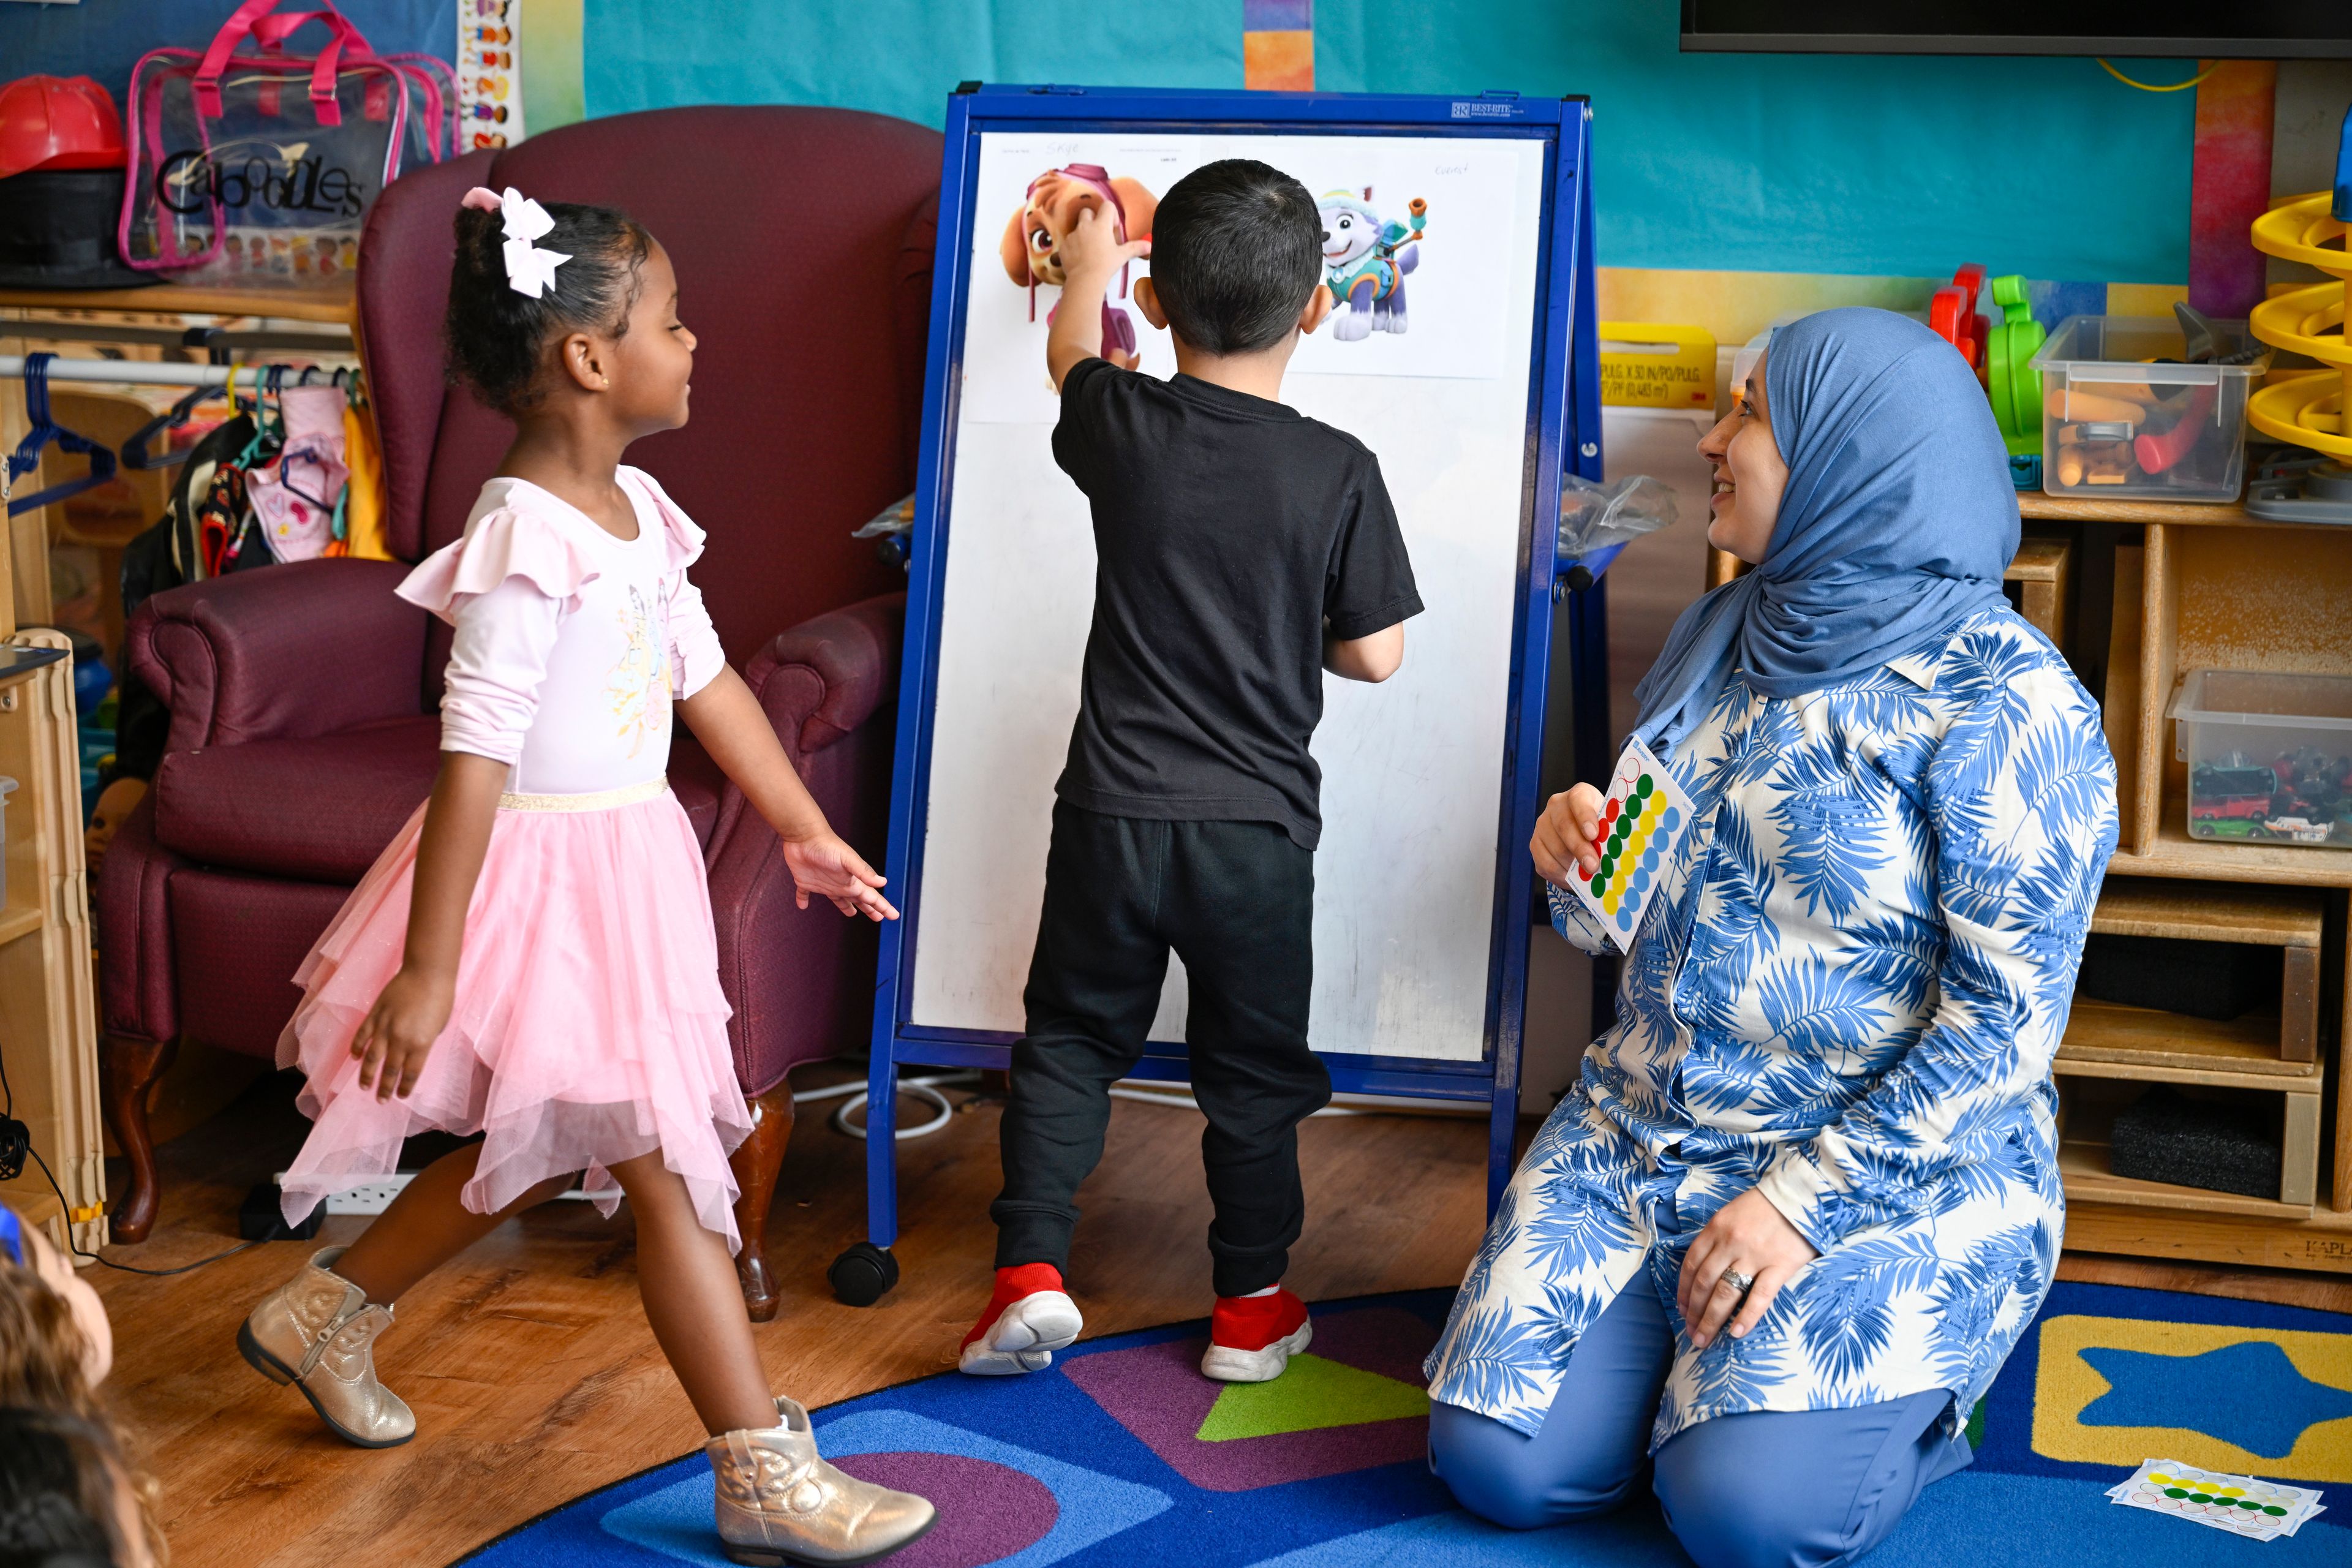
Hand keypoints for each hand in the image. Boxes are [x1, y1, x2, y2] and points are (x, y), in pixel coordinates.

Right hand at [351, 967, 454, 1101]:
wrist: (427, 973)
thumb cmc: (440, 998)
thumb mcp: (439, 1025)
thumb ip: (424, 1041)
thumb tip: (412, 1050)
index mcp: (421, 1044)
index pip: (410, 1073)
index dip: (404, 1087)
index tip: (400, 1096)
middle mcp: (401, 1039)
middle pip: (390, 1070)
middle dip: (385, 1087)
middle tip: (381, 1100)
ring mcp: (385, 1027)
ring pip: (371, 1058)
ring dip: (366, 1074)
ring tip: (364, 1086)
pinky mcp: (375, 1015)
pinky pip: (362, 1036)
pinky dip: (356, 1048)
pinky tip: (354, 1057)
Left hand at [783, 830, 898, 920]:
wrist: (804, 835)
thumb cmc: (827, 846)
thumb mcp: (848, 860)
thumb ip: (864, 871)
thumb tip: (883, 882)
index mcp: (852, 881)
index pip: (871, 897)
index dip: (883, 906)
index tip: (894, 915)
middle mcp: (840, 883)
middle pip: (858, 900)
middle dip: (870, 909)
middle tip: (879, 918)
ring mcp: (824, 883)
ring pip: (838, 900)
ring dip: (845, 907)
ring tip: (852, 913)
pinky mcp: (806, 882)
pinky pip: (804, 894)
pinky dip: (802, 900)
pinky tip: (802, 905)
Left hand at [1057, 205, 1149, 286]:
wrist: (1085, 280)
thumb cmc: (1105, 266)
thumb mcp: (1122, 256)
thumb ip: (1135, 248)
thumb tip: (1149, 246)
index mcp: (1101, 225)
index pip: (1107, 206)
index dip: (1111, 214)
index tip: (1113, 227)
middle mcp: (1085, 226)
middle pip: (1087, 211)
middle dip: (1092, 219)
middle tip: (1099, 234)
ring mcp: (1073, 235)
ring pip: (1078, 227)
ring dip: (1083, 234)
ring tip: (1089, 250)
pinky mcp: (1064, 245)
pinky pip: (1068, 241)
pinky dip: (1074, 247)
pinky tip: (1080, 258)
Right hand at [1530, 783, 1605, 888]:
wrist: (1584, 834)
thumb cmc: (1602, 827)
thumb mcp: (1609, 824)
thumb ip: (1610, 832)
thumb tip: (1616, 851)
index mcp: (1579, 794)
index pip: (1578, 800)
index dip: (1585, 817)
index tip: (1593, 835)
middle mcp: (1556, 806)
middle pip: (1564, 826)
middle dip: (1579, 848)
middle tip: (1592, 865)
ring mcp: (1543, 825)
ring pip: (1554, 848)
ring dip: (1571, 865)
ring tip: (1586, 876)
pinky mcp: (1535, 844)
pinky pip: (1545, 863)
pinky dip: (1560, 874)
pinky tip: (1573, 879)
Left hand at [1677, 1188, 1818, 1347]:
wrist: (1802, 1194)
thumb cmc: (1766, 1206)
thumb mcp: (1732, 1214)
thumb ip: (1717, 1238)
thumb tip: (1704, 1270)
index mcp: (1716, 1228)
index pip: (1692, 1264)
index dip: (1684, 1290)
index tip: (1682, 1310)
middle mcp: (1730, 1242)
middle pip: (1705, 1283)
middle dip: (1695, 1311)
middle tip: (1691, 1332)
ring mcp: (1754, 1255)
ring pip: (1726, 1293)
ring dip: (1712, 1319)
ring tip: (1705, 1339)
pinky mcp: (1780, 1266)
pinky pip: (1759, 1296)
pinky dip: (1746, 1317)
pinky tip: (1736, 1334)